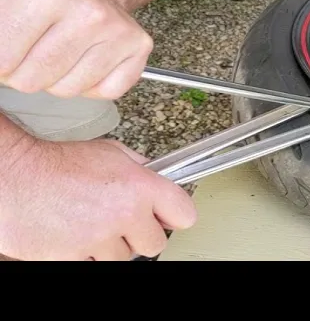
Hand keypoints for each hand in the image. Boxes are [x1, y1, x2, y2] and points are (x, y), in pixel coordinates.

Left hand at [0, 0, 152, 98]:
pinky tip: (87, 62)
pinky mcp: (138, 46)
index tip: (7, 53)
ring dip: (58, 81)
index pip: (2, 61)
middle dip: (25, 75)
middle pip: (33, 80)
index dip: (0, 64)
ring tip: (61, 56)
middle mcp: (88, 12)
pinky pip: (106, 91)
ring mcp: (117, 31)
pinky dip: (92, 86)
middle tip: (33, 54)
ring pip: (68, 90)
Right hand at [0, 137, 196, 260]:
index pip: (185, 215)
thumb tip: (158, 177)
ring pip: (124, 257)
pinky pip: (95, 264)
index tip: (167, 215)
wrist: (15, 178)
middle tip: (124, 221)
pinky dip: (88, 255)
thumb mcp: (111, 152)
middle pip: (156, 243)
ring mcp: (100, 239)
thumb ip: (140, 168)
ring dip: (112, 246)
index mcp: (140, 187)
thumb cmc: (57, 163)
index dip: (175, 214)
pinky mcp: (75, 258)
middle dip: (141, 233)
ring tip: (93, 224)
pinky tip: (77, 235)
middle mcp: (124, 215)